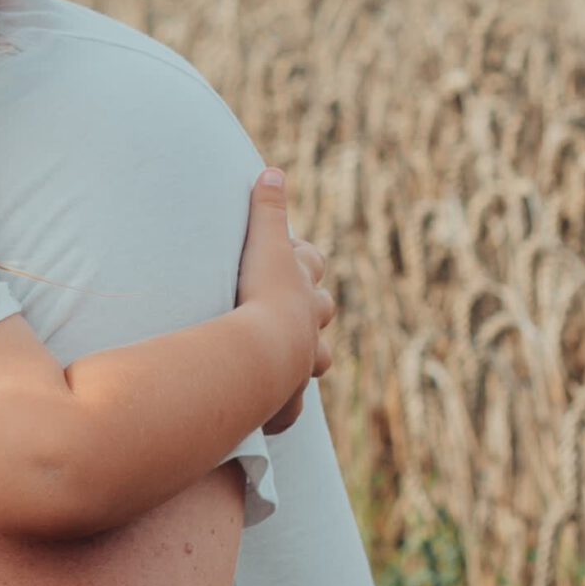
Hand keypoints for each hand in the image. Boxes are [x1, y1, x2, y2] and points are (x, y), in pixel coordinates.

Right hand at [236, 170, 335, 435]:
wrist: (265, 351)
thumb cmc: (264, 294)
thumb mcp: (264, 243)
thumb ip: (267, 208)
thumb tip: (273, 171)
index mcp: (302, 287)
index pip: (311, 265)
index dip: (303, 257)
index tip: (291, 251)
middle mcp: (309, 324)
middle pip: (320, 310)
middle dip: (311, 307)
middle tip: (293, 305)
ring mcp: (301, 360)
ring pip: (316, 359)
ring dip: (305, 356)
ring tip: (289, 357)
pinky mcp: (286, 395)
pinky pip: (288, 406)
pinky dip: (281, 408)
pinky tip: (271, 414)